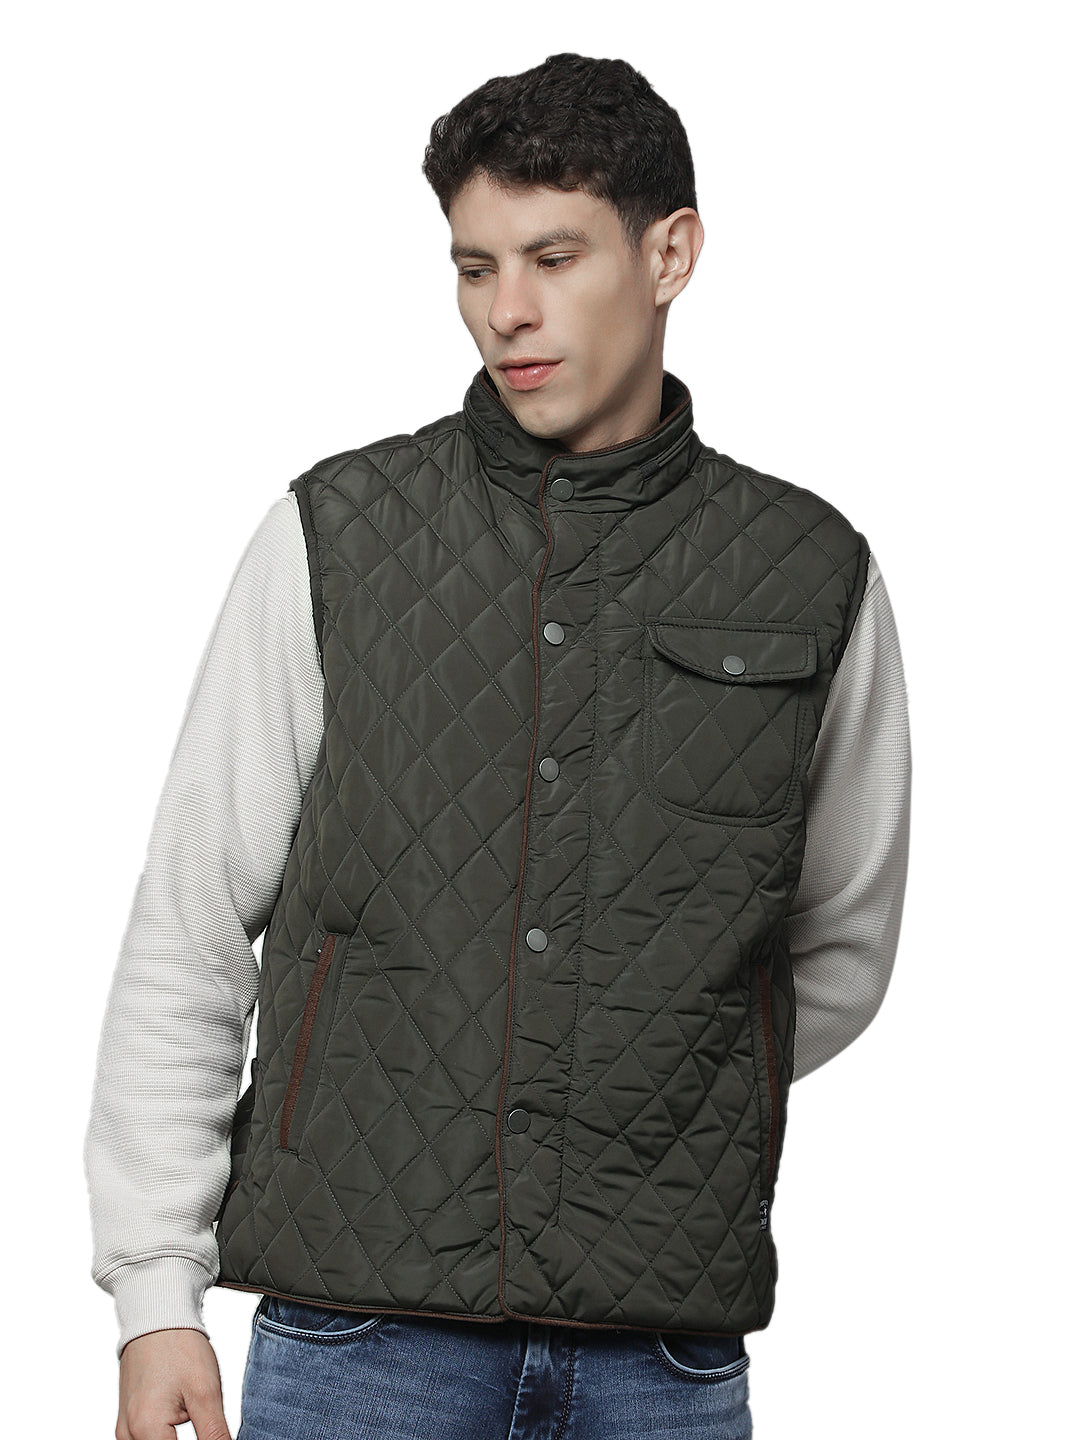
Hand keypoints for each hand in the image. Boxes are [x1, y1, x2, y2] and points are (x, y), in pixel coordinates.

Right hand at [116, 1327, 232, 1439]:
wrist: (157, 1317)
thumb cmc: (179, 1346)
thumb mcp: (205, 1392)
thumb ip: (214, 1434)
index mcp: (146, 1429)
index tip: (213, 1432)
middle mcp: (128, 1434)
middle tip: (203, 1418)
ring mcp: (125, 1429)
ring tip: (195, 1415)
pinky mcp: (128, 1421)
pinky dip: (165, 1437)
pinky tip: (180, 1419)